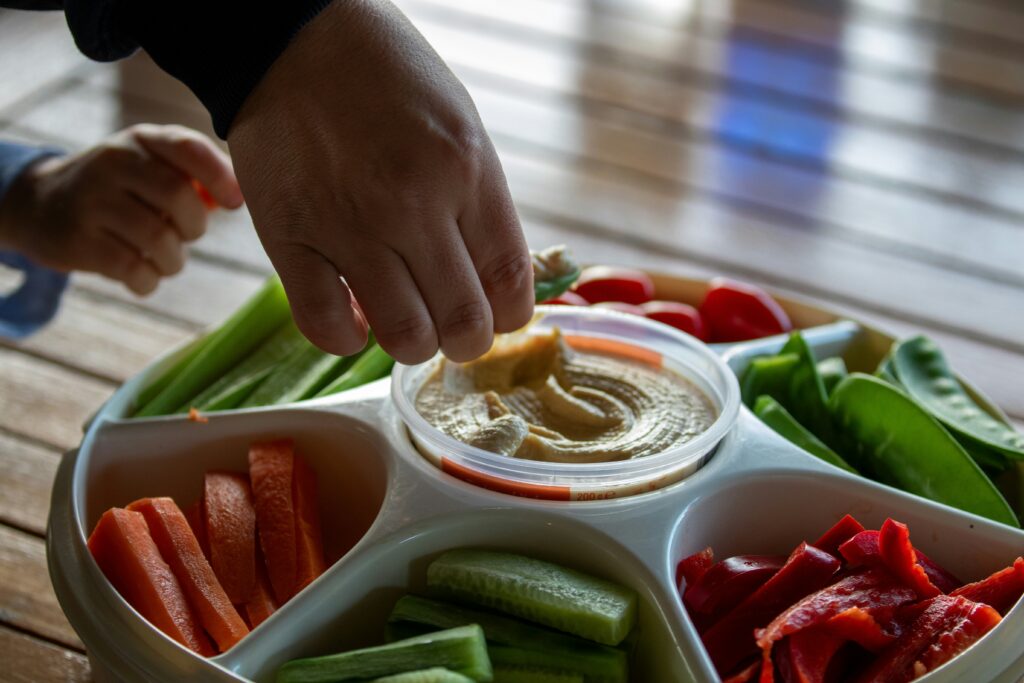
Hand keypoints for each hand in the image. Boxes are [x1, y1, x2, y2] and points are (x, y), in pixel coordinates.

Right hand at [0, 124, 242, 294]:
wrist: (43, 205)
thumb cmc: (121, 188)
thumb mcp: (151, 165)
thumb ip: (198, 173)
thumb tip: (240, 195)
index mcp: (140, 140)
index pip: (188, 147)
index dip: (221, 176)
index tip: (235, 203)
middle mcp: (112, 163)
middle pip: (179, 197)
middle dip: (195, 227)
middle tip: (185, 235)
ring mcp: (91, 201)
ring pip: (159, 239)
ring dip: (173, 260)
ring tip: (165, 259)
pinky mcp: (77, 241)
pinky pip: (133, 269)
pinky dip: (149, 281)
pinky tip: (144, 276)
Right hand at [227, 0, 532, 363]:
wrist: (295, 38)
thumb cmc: (388, 80)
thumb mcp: (461, 126)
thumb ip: (482, 203)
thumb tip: (499, 281)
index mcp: (466, 171)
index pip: (510, 283)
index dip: (509, 317)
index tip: (497, 315)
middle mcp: (413, 204)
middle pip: (463, 324)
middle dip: (467, 341)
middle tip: (454, 328)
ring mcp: (349, 225)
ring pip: (404, 337)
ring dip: (413, 344)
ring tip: (407, 322)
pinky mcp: (290, 238)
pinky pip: (326, 327)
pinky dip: (346, 340)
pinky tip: (354, 319)